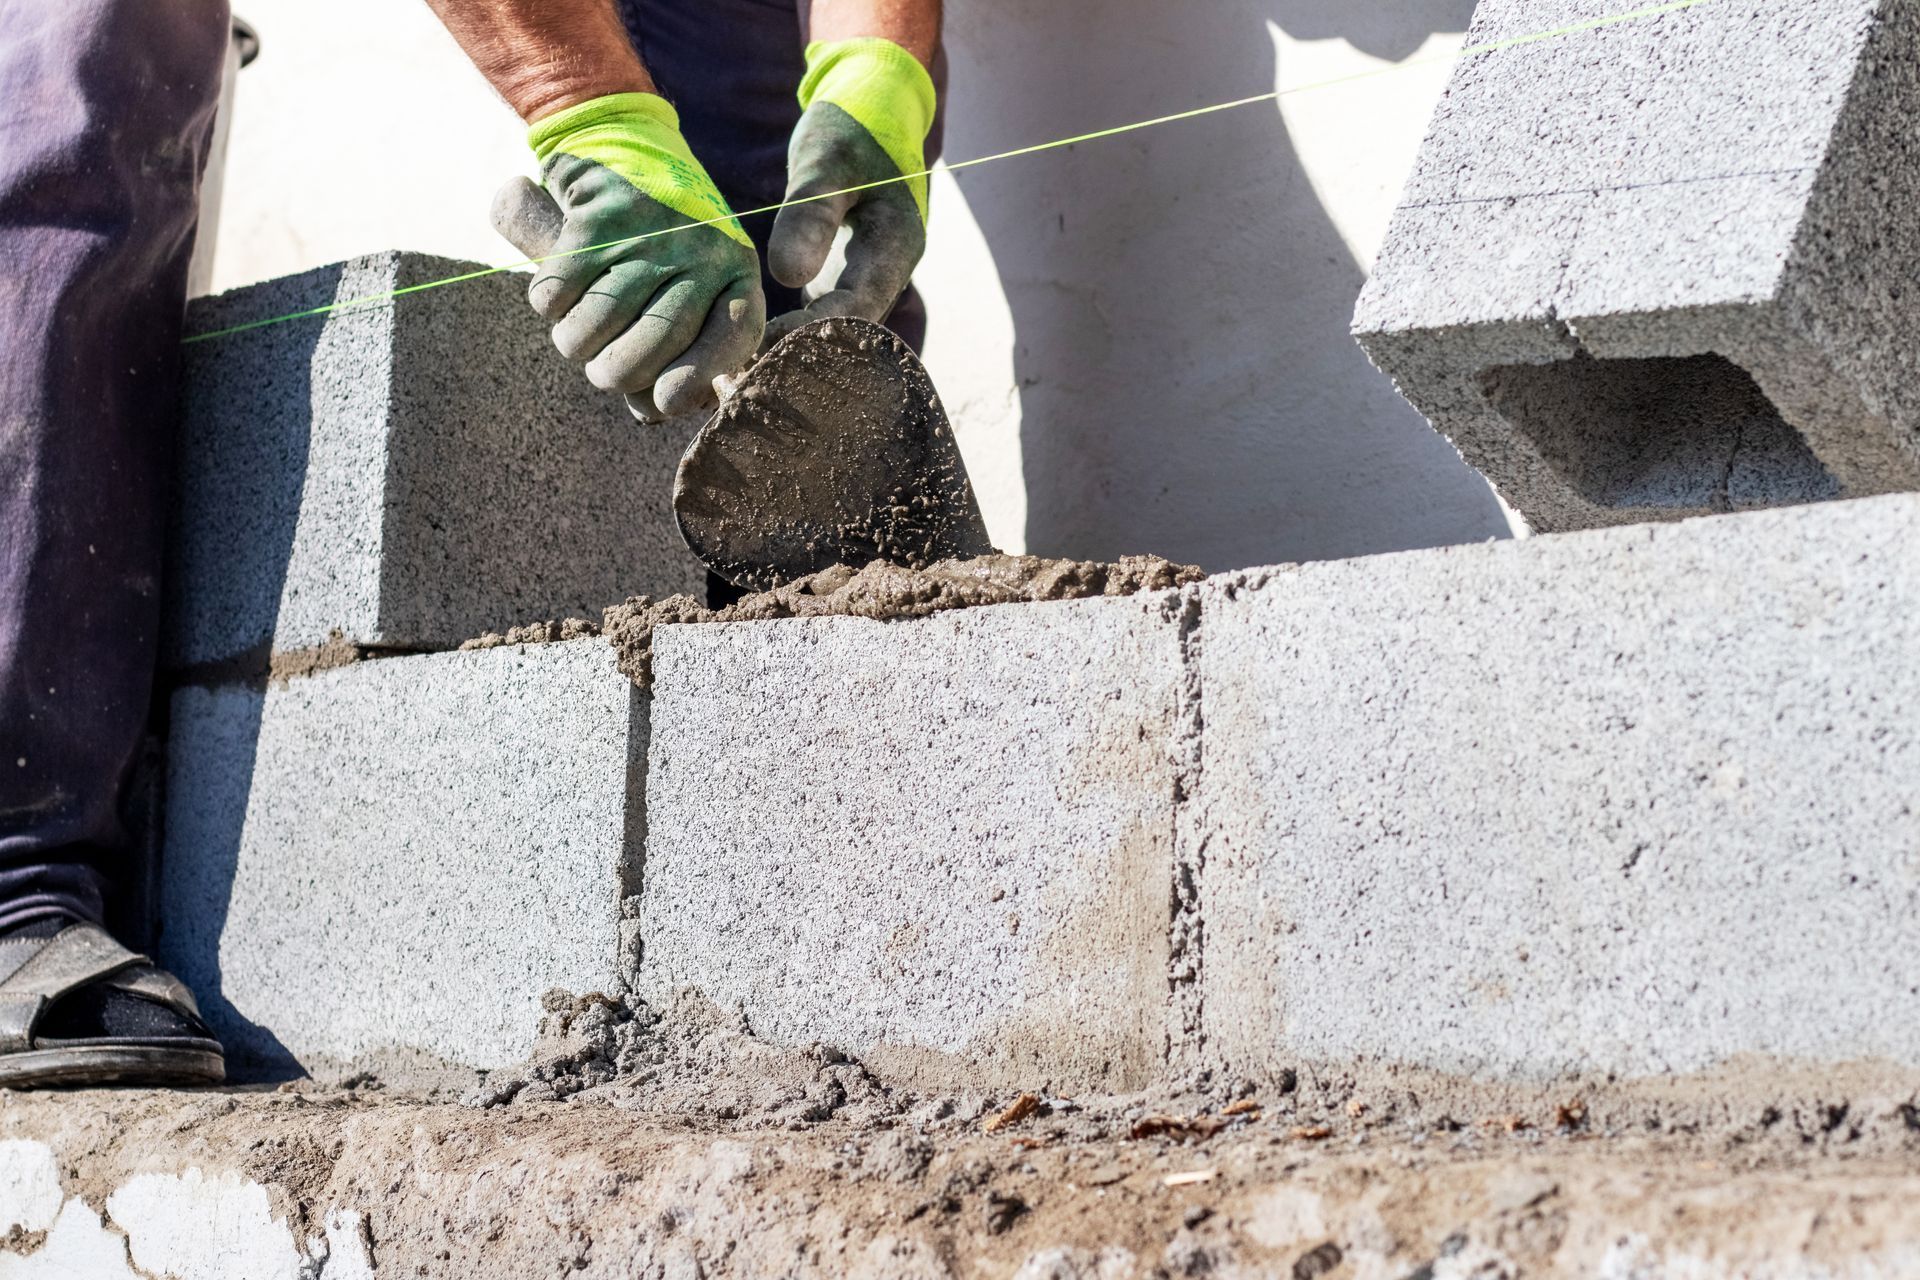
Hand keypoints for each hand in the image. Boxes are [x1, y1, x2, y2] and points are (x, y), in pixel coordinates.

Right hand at [493, 93, 765, 420]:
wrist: (627, 150)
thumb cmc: (661, 250)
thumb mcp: (689, 288)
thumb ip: (679, 351)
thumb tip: (652, 411)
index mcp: (737, 273)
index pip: (731, 335)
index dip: (696, 377)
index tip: (665, 402)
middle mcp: (702, 249)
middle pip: (658, 337)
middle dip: (617, 371)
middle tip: (602, 373)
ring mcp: (650, 231)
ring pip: (599, 320)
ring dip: (576, 342)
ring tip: (577, 337)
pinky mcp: (597, 217)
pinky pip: (559, 290)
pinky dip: (550, 305)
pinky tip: (556, 299)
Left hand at [766, 39, 936, 344]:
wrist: (872, 109)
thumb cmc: (848, 128)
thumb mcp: (825, 161)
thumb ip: (809, 215)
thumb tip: (787, 277)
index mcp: (898, 246)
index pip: (857, 308)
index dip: (811, 333)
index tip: (760, 345)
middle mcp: (889, 272)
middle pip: (849, 331)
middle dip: (800, 353)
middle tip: (741, 372)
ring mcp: (870, 277)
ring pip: (836, 329)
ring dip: (794, 347)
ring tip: (740, 367)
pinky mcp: (848, 276)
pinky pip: (824, 315)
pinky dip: (791, 331)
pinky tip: (750, 343)